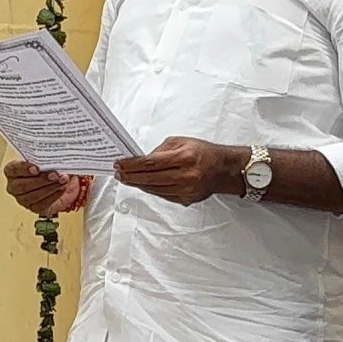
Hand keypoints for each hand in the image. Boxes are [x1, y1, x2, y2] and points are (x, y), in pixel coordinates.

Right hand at [4, 160, 88, 217]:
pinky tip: (61, 188)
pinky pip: (42, 204)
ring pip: (32, 196)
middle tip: (54, 174)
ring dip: (49, 187)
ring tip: (62, 180)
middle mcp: (14, 186)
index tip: (36, 168)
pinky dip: (54, 195)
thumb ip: (45, 158)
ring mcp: (23, 199)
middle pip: (22, 186)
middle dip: (40, 180)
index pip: (12, 170)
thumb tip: (52, 157)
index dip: (23, 169)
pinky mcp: (34, 208)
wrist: (62, 182)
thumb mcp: (47, 160)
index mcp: (13, 171)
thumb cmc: (50, 168)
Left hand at [113, 137, 240, 206]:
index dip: (132, 165)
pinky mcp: (186, 200)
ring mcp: (186, 190)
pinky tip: (142, 184)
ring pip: (154, 189)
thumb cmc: (204, 153)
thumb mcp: (182, 141)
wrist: (224, 169)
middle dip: (130, 176)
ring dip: (138, 184)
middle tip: (118, 173)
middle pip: (149, 178)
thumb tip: (142, 159)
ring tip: (127, 179)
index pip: (150, 163)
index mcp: (184, 157)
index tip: (120, 164)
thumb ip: (161, 150)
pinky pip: (162, 195)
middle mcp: (186, 176)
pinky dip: (151, 189)